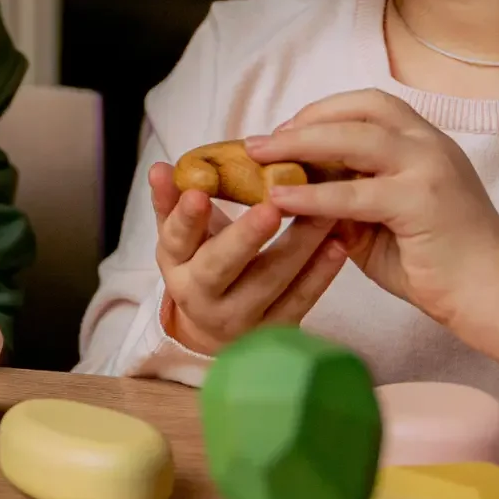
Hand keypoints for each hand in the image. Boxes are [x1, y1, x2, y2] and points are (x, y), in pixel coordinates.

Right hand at [150, 161, 347, 355]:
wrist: (216, 329)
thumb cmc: (201, 262)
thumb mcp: (180, 236)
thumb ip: (171, 201)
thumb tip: (160, 168)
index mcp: (176, 266)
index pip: (176, 239)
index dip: (186, 218)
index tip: (199, 193)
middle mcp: (203, 297)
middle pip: (221, 267)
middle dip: (246, 237)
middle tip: (270, 206)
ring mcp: (241, 319)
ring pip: (269, 281)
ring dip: (299, 246)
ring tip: (323, 211)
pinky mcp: (275, 331)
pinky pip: (300, 300)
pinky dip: (321, 273)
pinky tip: (338, 244)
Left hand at [248, 89, 498, 382]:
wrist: (497, 296)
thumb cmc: (441, 263)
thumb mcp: (385, 222)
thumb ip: (349, 200)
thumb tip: (295, 189)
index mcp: (425, 141)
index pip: (369, 104)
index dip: (323, 111)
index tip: (285, 130)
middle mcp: (429, 144)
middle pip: (358, 110)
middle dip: (302, 122)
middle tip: (259, 142)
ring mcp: (429, 168)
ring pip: (354, 138)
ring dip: (300, 145)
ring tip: (259, 159)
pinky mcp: (422, 202)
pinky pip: (355, 192)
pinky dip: (313, 194)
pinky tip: (280, 199)